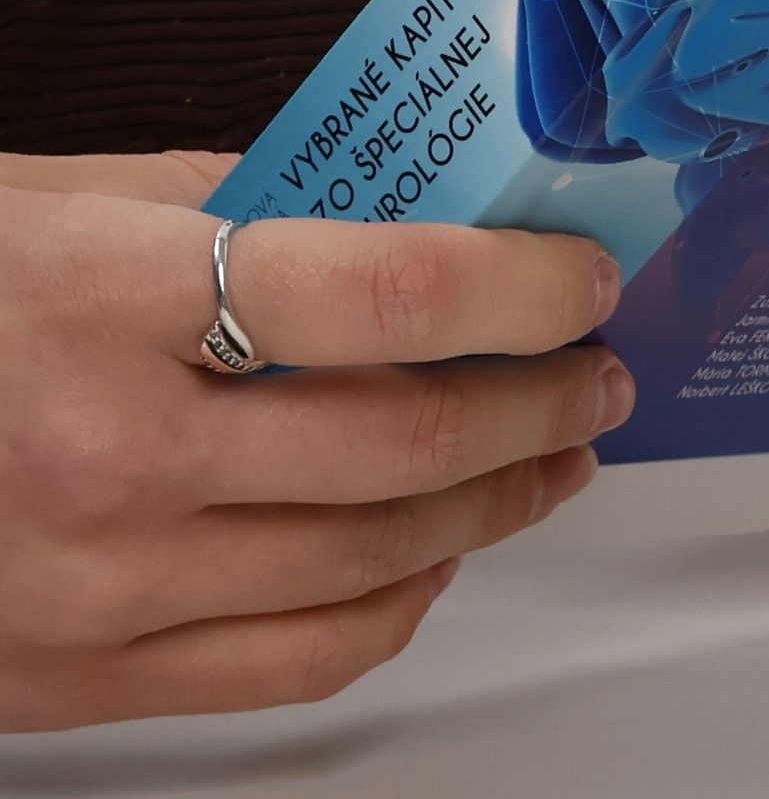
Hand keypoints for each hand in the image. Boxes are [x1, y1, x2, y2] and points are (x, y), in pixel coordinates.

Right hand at [0, 152, 632, 731]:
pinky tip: (439, 549)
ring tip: (558, 454)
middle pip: (403, 446)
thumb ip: (239, 201)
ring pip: (373, 562)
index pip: (383, 294)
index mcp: (106, 299)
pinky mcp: (76, 680)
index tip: (583, 278)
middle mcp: (109, 457)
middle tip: (600, 369)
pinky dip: (398, 604)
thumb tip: (406, 213)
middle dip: (541, 403)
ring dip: (499, 503)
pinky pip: (296, 661)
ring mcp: (94, 591)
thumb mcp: (62, 195)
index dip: (518, 288)